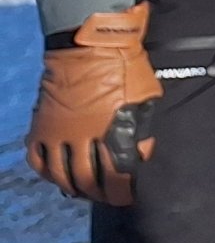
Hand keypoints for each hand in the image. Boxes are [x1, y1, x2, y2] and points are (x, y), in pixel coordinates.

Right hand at [26, 3, 160, 205]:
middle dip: (99, 193)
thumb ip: (144, 129)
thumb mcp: (146, 98)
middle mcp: (81, 137)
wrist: (89, 45)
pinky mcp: (40, 127)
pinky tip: (59, 177)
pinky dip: (48, 174)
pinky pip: (38, 161)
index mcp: (111, 130)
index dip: (121, 191)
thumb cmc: (125, 68)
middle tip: (106, 196)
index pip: (115, 174)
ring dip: (74, 187)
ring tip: (85, 191)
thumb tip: (142, 157)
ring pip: (61, 175)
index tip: (126, 197)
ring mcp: (57, 134)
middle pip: (86, 179)